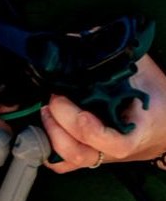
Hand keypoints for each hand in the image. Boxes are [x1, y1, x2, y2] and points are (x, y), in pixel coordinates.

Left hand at [42, 53, 165, 172]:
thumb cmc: (157, 99)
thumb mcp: (143, 73)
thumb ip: (117, 57)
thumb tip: (83, 36)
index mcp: (135, 133)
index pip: (109, 141)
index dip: (86, 127)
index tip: (70, 105)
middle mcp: (113, 150)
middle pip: (78, 151)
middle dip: (58, 124)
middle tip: (53, 98)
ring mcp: (99, 156)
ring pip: (67, 161)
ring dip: (50, 135)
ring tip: (47, 110)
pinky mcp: (88, 158)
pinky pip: (62, 164)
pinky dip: (48, 148)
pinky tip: (44, 127)